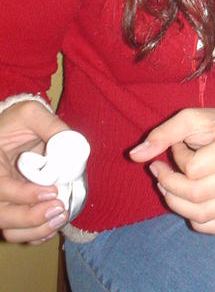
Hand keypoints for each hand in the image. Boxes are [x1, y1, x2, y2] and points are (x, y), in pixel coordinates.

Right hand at [0, 100, 69, 243]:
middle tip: (59, 208)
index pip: (1, 188)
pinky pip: (18, 231)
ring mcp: (1, 200)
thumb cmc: (18, 121)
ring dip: (35, 230)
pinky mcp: (12, 208)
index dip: (25, 194)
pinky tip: (53, 226)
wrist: (13, 131)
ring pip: (9, 229)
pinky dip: (35, 235)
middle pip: (1, 215)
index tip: (53, 191)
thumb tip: (72, 144)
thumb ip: (50, 125)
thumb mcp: (31, 114)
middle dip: (30, 218)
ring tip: (61, 218)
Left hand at [129, 108, 214, 234]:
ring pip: (203, 215)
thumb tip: (133, 156)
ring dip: (176, 203)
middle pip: (197, 195)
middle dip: (169, 186)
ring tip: (169, 186)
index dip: (176, 160)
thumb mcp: (191, 119)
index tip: (175, 147)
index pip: (194, 168)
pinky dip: (194, 219)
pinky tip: (187, 200)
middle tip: (160, 172)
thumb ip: (162, 134)